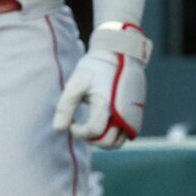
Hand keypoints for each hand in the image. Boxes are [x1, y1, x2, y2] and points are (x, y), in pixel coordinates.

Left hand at [53, 22, 151, 148]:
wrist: (121, 53)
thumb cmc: (96, 67)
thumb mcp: (77, 83)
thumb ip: (66, 106)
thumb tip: (58, 128)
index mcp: (106, 105)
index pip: (92, 132)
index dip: (78, 132)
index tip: (72, 123)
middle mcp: (122, 113)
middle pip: (107, 142)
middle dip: (91, 139)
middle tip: (81, 127)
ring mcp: (132, 114)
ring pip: (118, 141)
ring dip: (103, 139)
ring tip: (92, 127)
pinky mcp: (137, 112)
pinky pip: (127, 133)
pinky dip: (115, 134)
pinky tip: (104, 122)